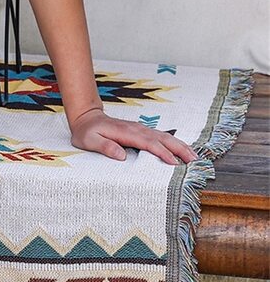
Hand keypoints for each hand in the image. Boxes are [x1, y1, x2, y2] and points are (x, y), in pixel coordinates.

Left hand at [69, 108, 198, 164]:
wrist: (87, 118)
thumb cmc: (87, 132)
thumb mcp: (90, 141)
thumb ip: (105, 146)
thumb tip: (121, 155)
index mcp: (126, 132)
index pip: (148, 143)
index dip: (162, 153)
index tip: (174, 163)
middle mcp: (137, 129)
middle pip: (163, 138)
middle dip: (179, 149)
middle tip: (194, 161)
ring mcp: (141, 129)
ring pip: (165, 136)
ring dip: (180, 145)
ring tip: (194, 156)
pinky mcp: (141, 132)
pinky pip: (161, 137)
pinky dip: (174, 143)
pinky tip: (182, 149)